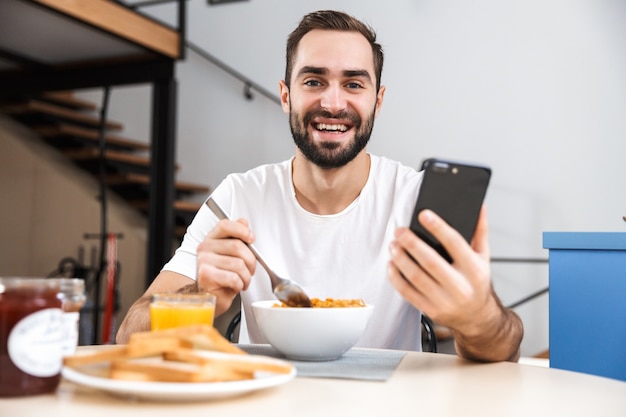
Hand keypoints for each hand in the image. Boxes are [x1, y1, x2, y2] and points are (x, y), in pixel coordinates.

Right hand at [196, 218, 256, 315]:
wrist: (208, 297)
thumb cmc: (221, 276)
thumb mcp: (230, 255)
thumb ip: (237, 236)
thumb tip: (243, 222)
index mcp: (212, 239)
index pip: (225, 225)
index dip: (242, 230)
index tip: (251, 239)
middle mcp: (205, 248)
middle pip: (237, 246)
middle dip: (251, 261)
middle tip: (250, 270)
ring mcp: (204, 261)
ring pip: (238, 264)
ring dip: (246, 276)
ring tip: (242, 281)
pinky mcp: (206, 276)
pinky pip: (234, 278)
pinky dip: (240, 284)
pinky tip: (235, 286)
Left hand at [388, 206, 491, 333]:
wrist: (477, 318)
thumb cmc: (476, 283)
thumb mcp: (483, 257)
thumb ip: (480, 232)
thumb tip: (479, 207)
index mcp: (475, 270)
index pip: (455, 244)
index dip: (438, 227)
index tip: (423, 214)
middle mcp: (461, 287)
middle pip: (430, 261)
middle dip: (412, 243)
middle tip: (400, 231)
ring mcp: (445, 301)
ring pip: (416, 277)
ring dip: (401, 258)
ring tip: (394, 245)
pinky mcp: (431, 311)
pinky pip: (408, 292)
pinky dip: (396, 277)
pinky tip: (392, 264)